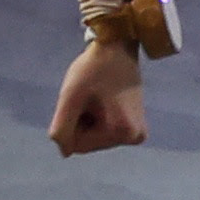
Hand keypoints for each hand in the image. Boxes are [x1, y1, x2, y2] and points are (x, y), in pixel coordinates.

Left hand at [46, 35, 148, 157]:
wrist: (118, 47)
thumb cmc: (92, 69)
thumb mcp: (70, 97)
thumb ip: (61, 129)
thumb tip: (65, 152)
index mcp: (122, 132)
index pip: (77, 145)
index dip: (71, 123)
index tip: (82, 98)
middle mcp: (135, 137)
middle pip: (89, 143)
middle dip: (81, 122)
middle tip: (89, 96)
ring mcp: (138, 134)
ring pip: (97, 138)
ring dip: (89, 120)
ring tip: (98, 96)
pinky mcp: (138, 128)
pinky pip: (107, 132)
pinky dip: (99, 119)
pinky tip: (105, 100)